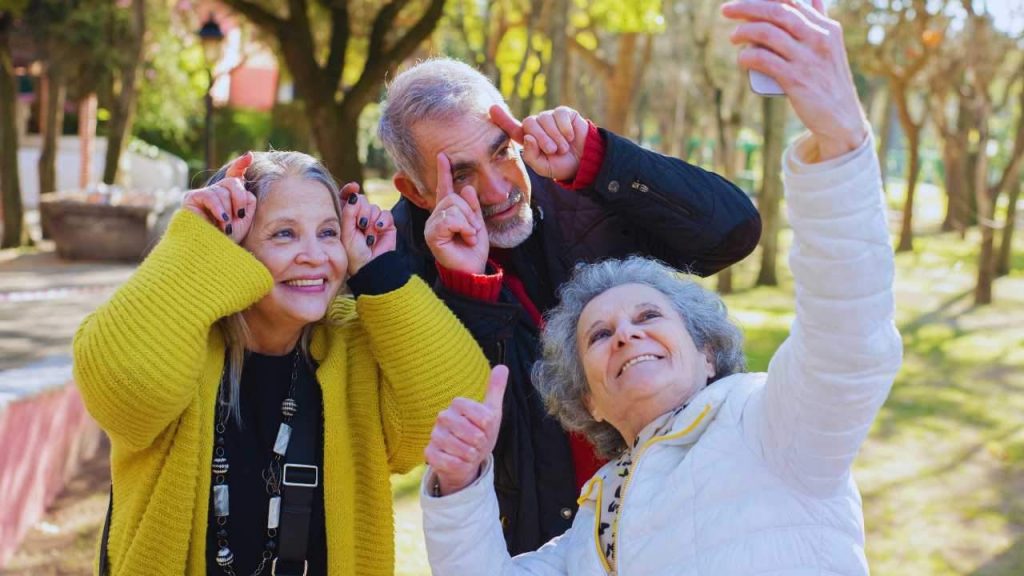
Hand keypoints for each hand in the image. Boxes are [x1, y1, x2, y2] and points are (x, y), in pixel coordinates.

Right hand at [181, 152, 256, 241]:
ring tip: (225, 226)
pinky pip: (210, 196)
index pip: (234, 175)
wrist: (214, 251)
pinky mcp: (191, 198)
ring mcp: (203, 194)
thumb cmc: (230, 237)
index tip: (249, 156)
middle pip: (233, 182)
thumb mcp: (245, 216)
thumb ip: (247, 197)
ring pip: (222, 191)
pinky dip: (218, 208)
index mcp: (229, 195)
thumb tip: (241, 179)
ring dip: (228, 211)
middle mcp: (216, 192)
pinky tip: (221, 220)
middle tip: (238, 216)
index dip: (240, 165)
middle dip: (239, 199)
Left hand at [340, 183, 396, 275]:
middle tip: (360, 224)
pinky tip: (377, 229)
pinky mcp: (386, 224)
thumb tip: (354, 194)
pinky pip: (385, 213)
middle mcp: (360, 217)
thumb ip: (348, 212)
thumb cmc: (354, 253)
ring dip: (370, 220)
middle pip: (361, 199)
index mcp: (346, 217)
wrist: (371, 265)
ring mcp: (373, 220)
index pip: (347, 198)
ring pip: (373, 207)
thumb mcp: (346, 232)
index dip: (349, 191)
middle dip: (361, 210)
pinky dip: (382, 221)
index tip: (353, 187)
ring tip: (368, 234)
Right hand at [424, 153, 488, 273]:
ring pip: (453, 207)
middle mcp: (436, 217)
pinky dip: (463, 227)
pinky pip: (450, 219)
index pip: (444, 188)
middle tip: (473, 230)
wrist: (472, 270)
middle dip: (469, 213)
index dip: (444, 172)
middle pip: (453, 197)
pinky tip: (465, 239)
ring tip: (469, 236)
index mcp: (447, 213)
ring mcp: (432, 225)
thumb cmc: (473, 250)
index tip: (443, 156)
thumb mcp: (477, 223)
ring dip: (468, 222)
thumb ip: (472, 206)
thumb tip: (467, 188)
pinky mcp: (432, 234)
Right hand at [425, 365, 507, 495]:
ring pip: (461, 449)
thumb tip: (502, 367)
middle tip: (479, 443)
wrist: (467, 458)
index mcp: (457, 404)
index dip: (488, 427)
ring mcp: (434, 435)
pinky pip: (451, 462)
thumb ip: (495, 390)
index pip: (481, 415)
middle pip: (471, 433)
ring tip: (470, 453)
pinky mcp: (429, 453)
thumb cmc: (479, 433)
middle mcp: (442, 417)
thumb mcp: (492, 412)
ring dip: (472, 455)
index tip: (486, 428)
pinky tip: (461, 462)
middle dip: (481, 443)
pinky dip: (461, 465)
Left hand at [490, 105, 588, 180]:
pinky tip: (570, 137)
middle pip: (530, 123)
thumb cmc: (561, 166)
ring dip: (555, 136)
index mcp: (528, 139)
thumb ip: (532, 156)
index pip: (512, 128)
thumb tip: (527, 137)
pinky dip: (564, 128)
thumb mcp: (544, 167)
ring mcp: (550, 118)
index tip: (493, 109)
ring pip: (545, 119)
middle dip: (541, 138)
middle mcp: (537, 126)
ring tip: (563, 148)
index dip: (502, 118)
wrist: (584, 162)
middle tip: (552, 150)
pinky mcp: (564, 113)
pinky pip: (559, 114)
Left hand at [722, 0, 867, 159]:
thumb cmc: (829, 81)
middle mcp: (818, 38)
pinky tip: (741, 58)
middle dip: (747, 6)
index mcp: (827, 28)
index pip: (792, 1)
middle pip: (777, 11)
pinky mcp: (795, 79)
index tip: (745, 1)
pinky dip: (747, 56)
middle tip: (726, 11)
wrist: (839, 117)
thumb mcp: (831, 47)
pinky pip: (763, 60)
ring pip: (767, 33)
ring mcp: (807, 58)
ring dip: (743, 31)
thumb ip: (819, 23)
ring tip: (733, 37)